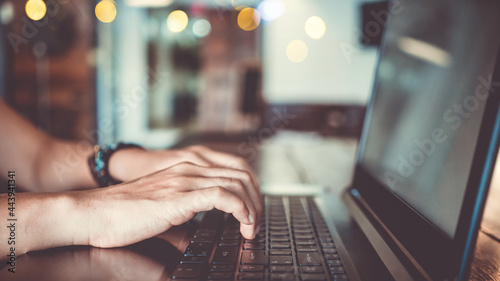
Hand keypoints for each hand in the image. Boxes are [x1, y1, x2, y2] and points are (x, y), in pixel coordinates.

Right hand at [84, 161, 260, 248]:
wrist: (96, 213)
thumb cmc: (125, 213)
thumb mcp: (165, 207)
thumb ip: (186, 213)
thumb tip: (200, 231)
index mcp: (187, 168)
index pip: (235, 169)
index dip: (251, 190)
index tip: (253, 212)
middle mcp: (189, 169)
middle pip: (242, 175)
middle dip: (257, 200)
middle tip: (256, 223)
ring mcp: (184, 180)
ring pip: (237, 183)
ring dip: (252, 207)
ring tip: (251, 227)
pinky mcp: (179, 197)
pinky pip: (222, 196)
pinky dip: (240, 209)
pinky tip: (242, 222)